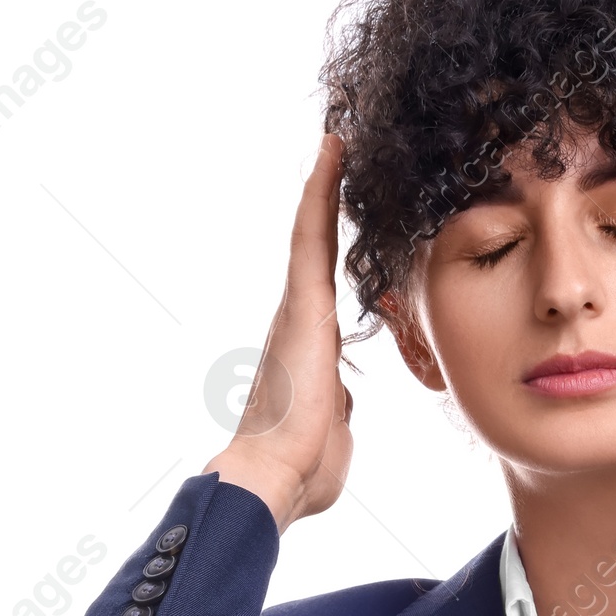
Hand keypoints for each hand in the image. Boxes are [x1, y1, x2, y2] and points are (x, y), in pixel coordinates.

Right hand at [204, 134, 352, 530]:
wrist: (273, 480)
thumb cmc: (302, 470)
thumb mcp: (331, 431)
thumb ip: (336, 411)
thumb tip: (337, 407)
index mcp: (310, 347)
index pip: (325, 281)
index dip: (331, 239)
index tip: (342, 201)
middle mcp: (296, 320)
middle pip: (313, 244)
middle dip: (324, 195)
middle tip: (338, 146)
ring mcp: (296, 310)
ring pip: (310, 233)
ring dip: (324, 183)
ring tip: (338, 135)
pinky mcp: (303, 309)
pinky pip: (312, 239)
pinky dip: (322, 195)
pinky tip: (335, 153)